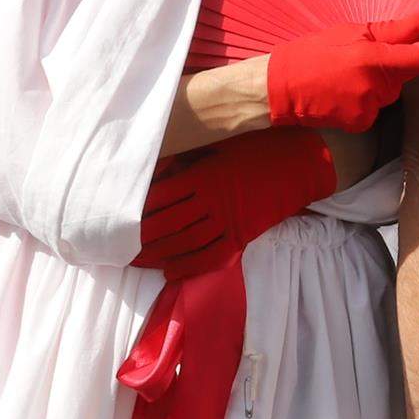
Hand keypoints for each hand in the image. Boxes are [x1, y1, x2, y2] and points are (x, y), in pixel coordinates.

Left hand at [136, 127, 339, 277]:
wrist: (299, 165)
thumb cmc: (255, 150)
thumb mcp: (218, 147)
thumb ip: (188, 160)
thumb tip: (154, 170)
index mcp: (204, 174)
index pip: (161, 196)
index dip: (138, 209)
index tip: (119, 217)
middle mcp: (212, 199)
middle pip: (168, 224)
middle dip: (141, 238)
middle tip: (119, 246)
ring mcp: (229, 220)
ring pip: (186, 243)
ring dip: (159, 255)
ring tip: (138, 261)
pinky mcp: (243, 235)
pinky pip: (211, 256)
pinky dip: (189, 267)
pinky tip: (170, 272)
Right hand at [265, 11, 418, 131]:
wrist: (281, 87)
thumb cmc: (314, 53)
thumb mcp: (352, 31)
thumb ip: (394, 30)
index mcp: (373, 58)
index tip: (416, 42)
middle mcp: (374, 86)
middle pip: (406, 74)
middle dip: (392, 64)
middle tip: (362, 57)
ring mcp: (368, 108)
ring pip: (390, 91)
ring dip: (378, 83)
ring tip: (348, 75)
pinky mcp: (361, 123)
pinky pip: (376, 107)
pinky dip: (366, 100)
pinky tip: (345, 92)